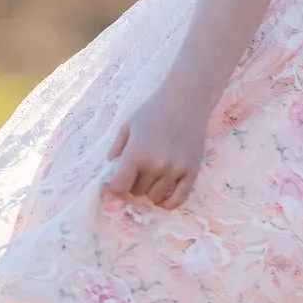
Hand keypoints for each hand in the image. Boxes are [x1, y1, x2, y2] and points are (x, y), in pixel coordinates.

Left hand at [105, 89, 207, 209]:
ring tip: (152, 176)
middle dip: (133, 184)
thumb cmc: (154, 110)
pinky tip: (163, 197)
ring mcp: (176, 170)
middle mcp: (156, 165)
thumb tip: (110, 166)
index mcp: (136, 154)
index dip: (115, 186)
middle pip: (137, 192)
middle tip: (138, 171)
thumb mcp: (128, 125)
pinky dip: (168, 203)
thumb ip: (117, 147)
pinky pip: (178, 199)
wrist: (187, 100)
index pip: (119, 187)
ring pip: (155, 197)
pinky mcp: (192, 172)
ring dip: (150, 190)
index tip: (118, 179)